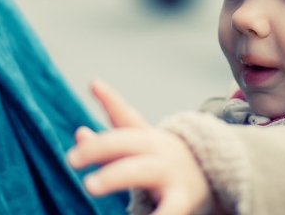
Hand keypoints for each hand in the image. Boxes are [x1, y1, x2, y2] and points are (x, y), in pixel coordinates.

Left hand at [67, 79, 211, 214]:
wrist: (214, 178)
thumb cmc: (163, 163)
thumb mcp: (138, 151)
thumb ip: (107, 144)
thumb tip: (79, 133)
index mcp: (146, 136)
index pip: (125, 115)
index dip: (110, 99)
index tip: (93, 83)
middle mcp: (159, 150)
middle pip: (126, 142)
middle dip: (99, 147)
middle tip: (71, 159)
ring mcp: (171, 173)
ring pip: (141, 171)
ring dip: (115, 175)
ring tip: (90, 185)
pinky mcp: (183, 199)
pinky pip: (171, 208)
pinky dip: (160, 214)